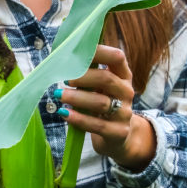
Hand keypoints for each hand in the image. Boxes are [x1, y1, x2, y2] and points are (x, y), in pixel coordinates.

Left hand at [54, 44, 155, 171]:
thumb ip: (87, 72)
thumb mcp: (99, 86)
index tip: (76, 52)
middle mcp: (127, 92)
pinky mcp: (119, 132)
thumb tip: (62, 55)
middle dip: (83, 77)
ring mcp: (124, 113)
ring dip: (77, 98)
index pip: (117, 57)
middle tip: (65, 78)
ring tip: (59, 95)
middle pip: (107, 79)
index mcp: (123, 75)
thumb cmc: (102, 103)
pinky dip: (78, 119)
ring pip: (101, 102)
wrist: (117, 135)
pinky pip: (97, 125)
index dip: (98, 52)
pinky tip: (64, 114)